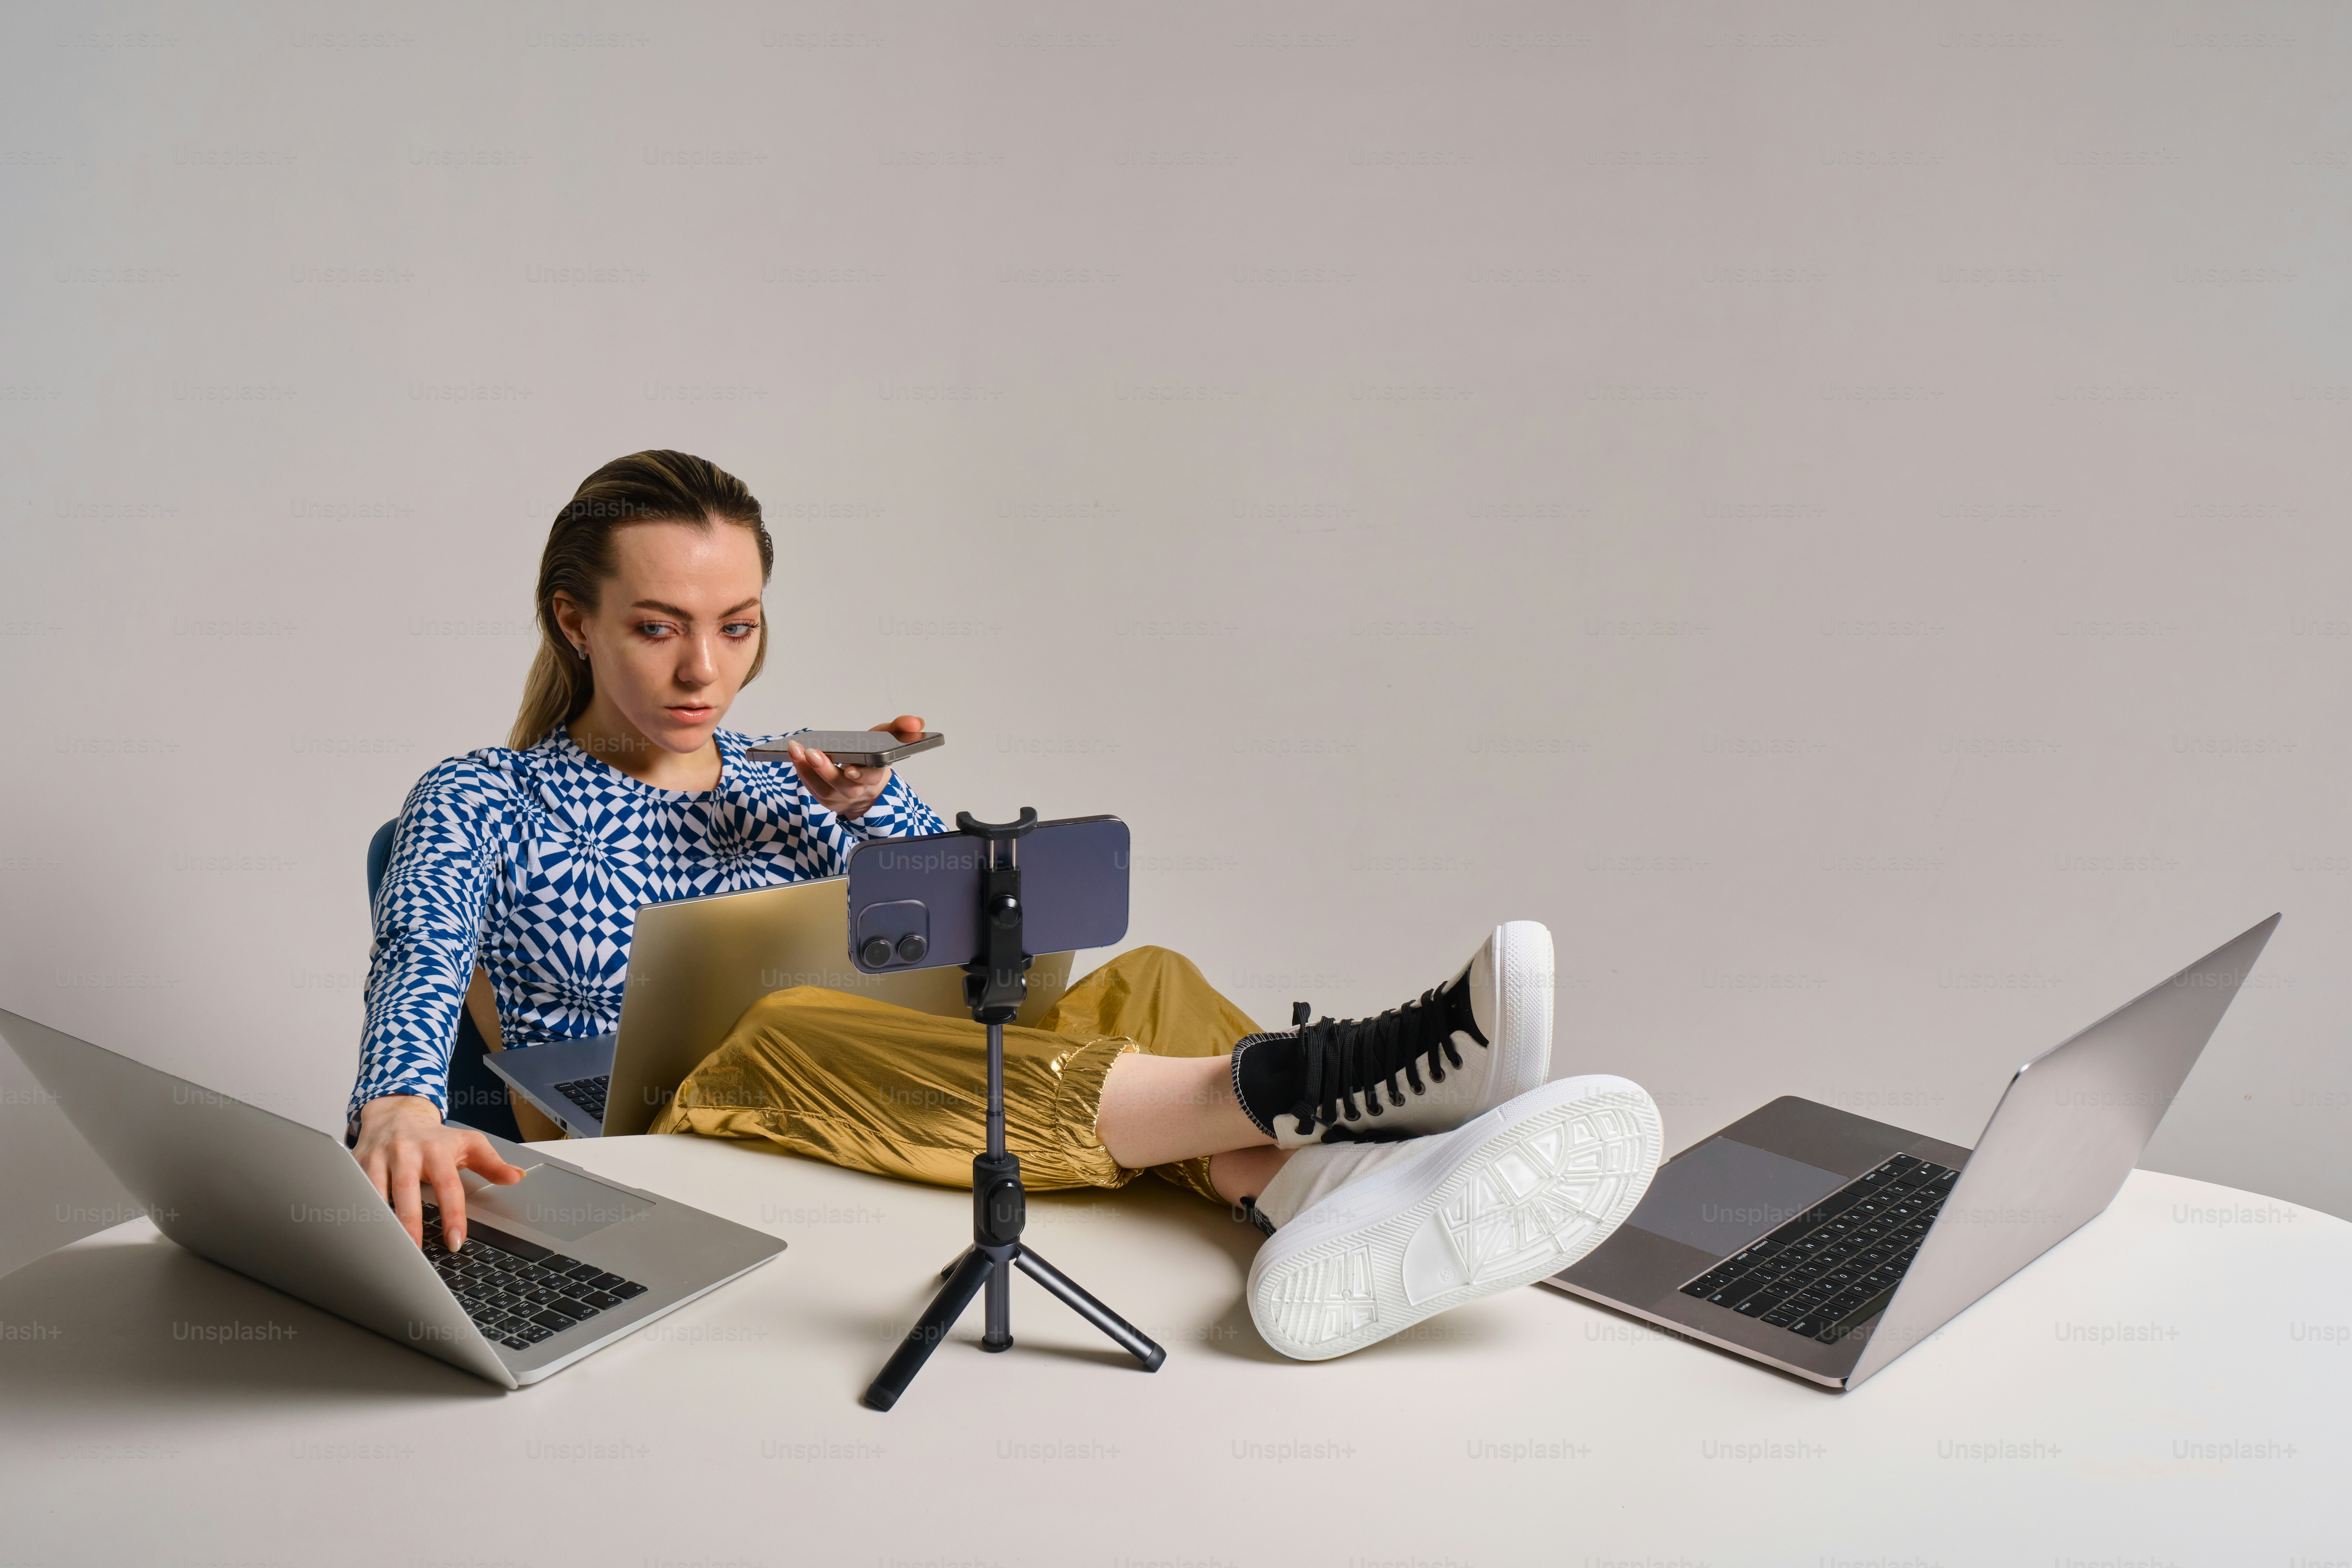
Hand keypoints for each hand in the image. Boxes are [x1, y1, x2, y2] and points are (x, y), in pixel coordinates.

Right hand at [353, 1093, 526, 1251]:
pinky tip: (358, 1233)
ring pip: (375, 1191)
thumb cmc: (434, 1137)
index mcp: (435, 1150)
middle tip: (415, 1252)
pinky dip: (355, 1211)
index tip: (456, 1241)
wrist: (397, 1114)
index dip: (453, 1214)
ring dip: (379, 1220)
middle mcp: (405, 1152)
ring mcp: (377, 1158)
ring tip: (384, 1248)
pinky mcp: (355, 1164)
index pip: (447, 1186)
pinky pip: (353, 1189)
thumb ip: (491, 1163)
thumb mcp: (468, 1144)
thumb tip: (517, 1176)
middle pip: (406, 1190)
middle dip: (410, 1222)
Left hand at [788, 715, 922, 820]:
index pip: (872, 777)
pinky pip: (812, 788)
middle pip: (843, 785)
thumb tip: (916, 721)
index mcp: (877, 777)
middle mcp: (859, 791)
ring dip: (807, 769)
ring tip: (795, 749)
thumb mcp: (889, 742)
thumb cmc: (874, 762)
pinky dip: (803, 772)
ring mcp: (841, 799)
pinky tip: (795, 756)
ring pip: (823, 788)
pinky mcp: (826, 800)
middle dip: (827, 769)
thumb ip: (901, 729)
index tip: (850, 769)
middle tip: (813, 752)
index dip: (861, 774)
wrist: (869, 792)